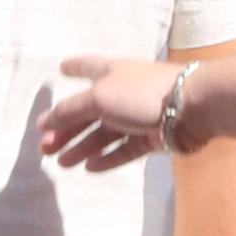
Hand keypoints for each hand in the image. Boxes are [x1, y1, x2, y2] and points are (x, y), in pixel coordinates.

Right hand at [39, 55, 177, 171]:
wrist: (191, 108)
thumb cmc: (140, 94)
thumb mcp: (98, 97)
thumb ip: (69, 111)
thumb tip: (44, 122)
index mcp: (111, 72)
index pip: (88, 66)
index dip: (74, 67)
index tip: (61, 68)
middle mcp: (123, 92)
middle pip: (89, 111)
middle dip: (66, 128)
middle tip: (44, 147)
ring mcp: (138, 116)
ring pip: (104, 134)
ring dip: (82, 147)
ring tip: (62, 163)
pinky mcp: (152, 138)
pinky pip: (124, 150)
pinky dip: (107, 158)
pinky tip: (90, 168)